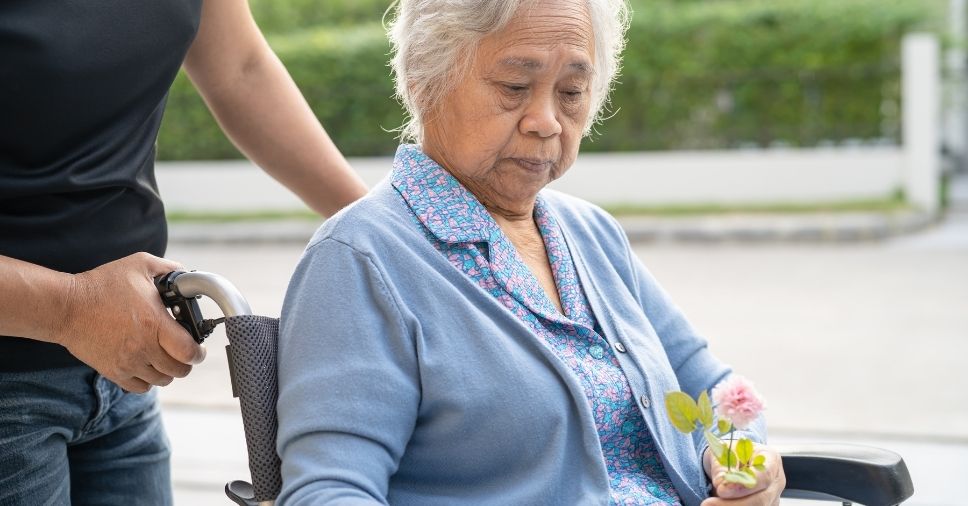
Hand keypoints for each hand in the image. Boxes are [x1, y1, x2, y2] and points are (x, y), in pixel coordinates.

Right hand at [55, 252, 205, 392]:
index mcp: (155, 324)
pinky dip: (148, 380)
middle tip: (182, 351)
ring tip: (164, 357)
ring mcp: (128, 362)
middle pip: (179, 370)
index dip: (198, 352)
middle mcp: (144, 347)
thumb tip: (187, 276)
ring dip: (167, 370)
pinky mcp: (113, 372)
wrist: (66, 306)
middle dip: (185, 361)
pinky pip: (140, 388)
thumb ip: (169, 269)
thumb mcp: (139, 265)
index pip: (189, 352)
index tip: (198, 348)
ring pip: (161, 380)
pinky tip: (146, 365)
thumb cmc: (102, 285)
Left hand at [701, 443, 784, 505]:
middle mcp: (776, 480)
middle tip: (708, 503)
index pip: (764, 476)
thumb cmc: (730, 453)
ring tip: (710, 504)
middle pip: (761, 499)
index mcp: (770, 458)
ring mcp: (773, 497)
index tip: (722, 490)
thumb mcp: (722, 452)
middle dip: (733, 504)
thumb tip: (721, 483)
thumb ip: (722, 466)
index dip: (743, 486)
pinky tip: (718, 505)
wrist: (730, 461)